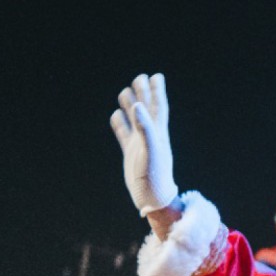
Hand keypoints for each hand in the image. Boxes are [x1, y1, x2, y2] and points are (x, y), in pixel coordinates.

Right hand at [110, 73, 178, 215]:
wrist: (152, 198)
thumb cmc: (155, 176)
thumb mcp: (151, 150)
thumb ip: (144, 128)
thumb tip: (137, 106)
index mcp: (158, 133)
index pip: (159, 107)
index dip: (157, 91)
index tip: (156, 76)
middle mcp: (150, 136)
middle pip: (146, 109)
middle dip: (143, 93)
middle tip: (139, 77)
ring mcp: (139, 144)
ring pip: (134, 119)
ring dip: (130, 105)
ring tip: (126, 92)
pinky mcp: (130, 153)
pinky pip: (124, 134)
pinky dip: (120, 124)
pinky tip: (116, 116)